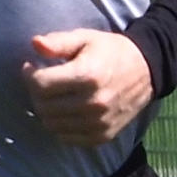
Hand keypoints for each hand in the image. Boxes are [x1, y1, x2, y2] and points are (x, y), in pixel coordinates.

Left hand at [23, 29, 153, 146]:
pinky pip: (66, 138)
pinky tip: (65, 111)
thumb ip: (58, 42)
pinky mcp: (102, 136)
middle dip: (35, 93)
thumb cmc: (111, 51)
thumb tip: (34, 43)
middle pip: (43, 106)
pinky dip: (59, 126)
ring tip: (52, 96)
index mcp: (87, 76)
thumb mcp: (85, 38)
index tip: (31, 67)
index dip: (29, 74)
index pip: (41, 84)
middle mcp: (93, 103)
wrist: (147, 71)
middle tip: (41, 82)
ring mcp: (98, 123)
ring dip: (45, 110)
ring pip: (51, 124)